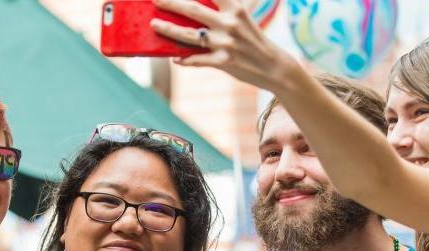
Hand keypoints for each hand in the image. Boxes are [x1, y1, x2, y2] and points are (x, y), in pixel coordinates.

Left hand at [149, 0, 302, 90]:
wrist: (274, 66)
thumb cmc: (253, 39)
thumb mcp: (242, 17)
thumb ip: (222, 10)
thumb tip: (193, 9)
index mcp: (235, 8)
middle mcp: (230, 23)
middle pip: (193, 9)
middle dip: (171, 2)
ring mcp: (225, 44)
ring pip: (189, 36)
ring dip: (169, 30)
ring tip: (154, 24)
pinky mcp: (223, 62)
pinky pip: (197, 60)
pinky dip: (184, 60)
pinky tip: (174, 58)